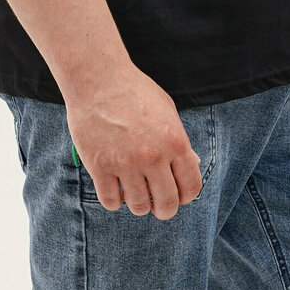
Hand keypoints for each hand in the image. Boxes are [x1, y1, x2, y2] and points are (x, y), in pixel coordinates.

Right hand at [63, 68, 202, 217]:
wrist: (98, 79)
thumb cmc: (134, 92)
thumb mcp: (167, 111)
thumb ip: (179, 141)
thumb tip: (191, 165)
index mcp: (175, 142)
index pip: (191, 187)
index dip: (186, 197)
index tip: (179, 196)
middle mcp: (153, 157)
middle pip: (167, 203)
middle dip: (165, 210)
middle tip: (159, 207)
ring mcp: (125, 163)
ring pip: (138, 206)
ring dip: (139, 206)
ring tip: (136, 196)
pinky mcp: (99, 167)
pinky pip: (111, 201)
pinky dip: (115, 201)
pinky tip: (116, 190)